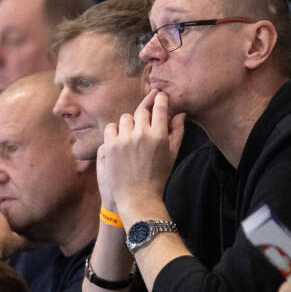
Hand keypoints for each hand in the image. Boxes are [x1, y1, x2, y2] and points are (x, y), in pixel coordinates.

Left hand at [97, 90, 183, 216]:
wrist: (137, 196)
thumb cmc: (158, 175)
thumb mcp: (172, 153)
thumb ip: (177, 131)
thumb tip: (180, 113)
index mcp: (159, 135)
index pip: (159, 107)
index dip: (159, 99)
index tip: (159, 95)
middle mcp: (141, 134)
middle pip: (141, 111)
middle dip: (144, 113)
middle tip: (145, 121)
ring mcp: (124, 140)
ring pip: (125, 118)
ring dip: (129, 123)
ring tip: (132, 135)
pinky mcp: (110, 146)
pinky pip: (111, 128)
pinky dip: (115, 131)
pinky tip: (121, 140)